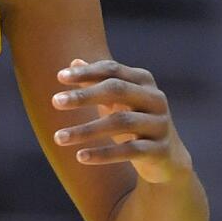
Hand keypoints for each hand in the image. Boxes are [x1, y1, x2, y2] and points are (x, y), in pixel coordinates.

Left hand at [51, 59, 192, 183]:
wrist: (167, 159)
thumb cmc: (133, 121)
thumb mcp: (116, 101)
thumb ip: (96, 82)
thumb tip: (74, 61)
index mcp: (144, 81)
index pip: (112, 70)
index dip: (86, 72)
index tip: (59, 77)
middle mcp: (156, 98)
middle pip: (117, 90)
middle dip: (84, 96)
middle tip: (54, 101)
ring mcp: (160, 124)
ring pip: (121, 122)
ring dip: (86, 130)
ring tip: (58, 138)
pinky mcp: (160, 150)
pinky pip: (130, 150)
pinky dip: (103, 154)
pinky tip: (80, 156)